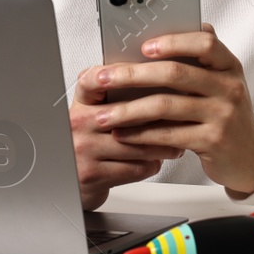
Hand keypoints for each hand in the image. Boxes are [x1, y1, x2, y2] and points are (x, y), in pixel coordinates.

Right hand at [71, 70, 183, 211]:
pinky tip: (154, 160)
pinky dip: (151, 165)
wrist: (72, 182)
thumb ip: (113, 103)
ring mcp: (84, 150)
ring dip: (163, 146)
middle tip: (182, 117)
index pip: (90, 82)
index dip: (113, 73)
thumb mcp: (92, 120)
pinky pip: (136, 168)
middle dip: (160, 118)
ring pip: (138, 144)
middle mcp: (77, 125)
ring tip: (175, 143)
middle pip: (128, 115)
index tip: (137, 70)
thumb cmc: (88, 148)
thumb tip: (155, 86)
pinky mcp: (93, 175)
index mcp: (79, 107)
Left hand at [74, 23, 253, 202]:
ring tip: (102, 114)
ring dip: (128, 110)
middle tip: (102, 78)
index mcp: (228, 65)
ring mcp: (223, 115)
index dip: (173, 41)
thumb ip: (193, 61)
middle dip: (132, 74)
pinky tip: (121, 134)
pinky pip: (168, 135)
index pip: (204, 42)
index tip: (143, 46)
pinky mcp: (213, 141)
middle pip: (175, 73)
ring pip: (166, 106)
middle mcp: (229, 87)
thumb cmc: (223, 113)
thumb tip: (147, 42)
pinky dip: (140, 134)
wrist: (249, 155)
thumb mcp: (217, 82)